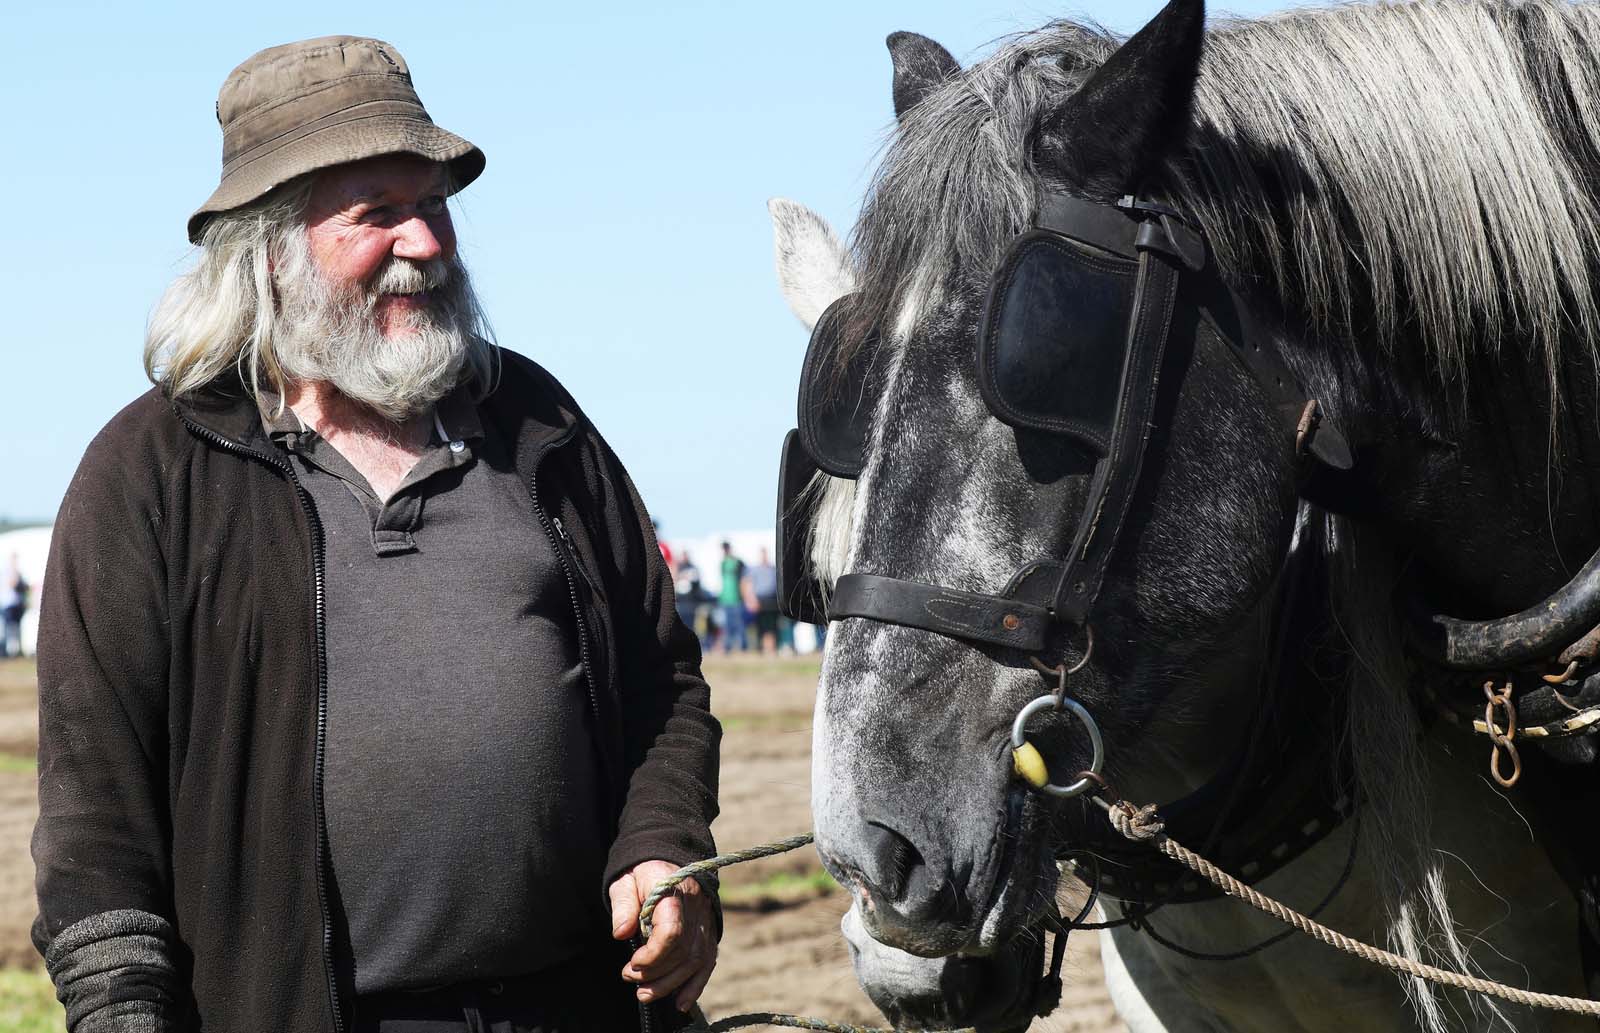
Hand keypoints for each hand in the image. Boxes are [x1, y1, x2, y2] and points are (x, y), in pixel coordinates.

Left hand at [609, 860, 717, 1011]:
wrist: (666, 857)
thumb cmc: (641, 871)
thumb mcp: (625, 881)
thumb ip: (623, 906)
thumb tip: (621, 934)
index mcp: (674, 891)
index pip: (672, 930)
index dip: (652, 954)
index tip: (632, 962)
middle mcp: (695, 907)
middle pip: (682, 951)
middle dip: (655, 972)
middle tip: (629, 977)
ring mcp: (705, 920)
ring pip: (695, 960)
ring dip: (670, 984)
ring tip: (645, 994)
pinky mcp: (708, 930)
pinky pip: (707, 961)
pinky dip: (696, 984)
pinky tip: (681, 1002)